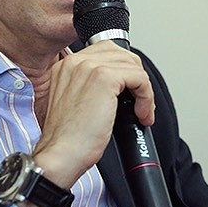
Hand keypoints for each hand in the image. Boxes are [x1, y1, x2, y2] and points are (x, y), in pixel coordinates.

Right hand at [32, 41, 154, 187]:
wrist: (60, 155)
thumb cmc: (68, 139)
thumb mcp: (77, 103)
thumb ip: (92, 87)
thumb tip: (121, 87)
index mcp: (67, 65)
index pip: (106, 51)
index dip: (124, 71)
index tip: (129, 92)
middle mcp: (76, 62)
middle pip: (122, 54)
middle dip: (136, 77)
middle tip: (138, 102)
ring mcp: (89, 67)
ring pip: (133, 66)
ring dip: (144, 91)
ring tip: (140, 112)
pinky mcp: (104, 78)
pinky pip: (140, 78)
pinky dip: (147, 98)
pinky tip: (141, 114)